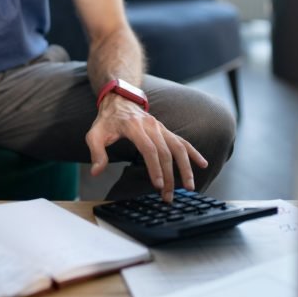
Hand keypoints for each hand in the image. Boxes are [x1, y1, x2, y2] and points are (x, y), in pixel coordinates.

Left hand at [85, 93, 207, 200]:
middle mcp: (151, 126)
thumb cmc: (107, 120)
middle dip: (168, 176)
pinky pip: (182, 141)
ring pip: (178, 147)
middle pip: (165, 152)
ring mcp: (160, 128)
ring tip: (189, 186)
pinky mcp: (166, 131)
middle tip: (168, 195)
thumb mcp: (95, 134)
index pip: (148, 148)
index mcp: (133, 127)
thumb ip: (96, 152)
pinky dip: (194, 152)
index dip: (154, 167)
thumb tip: (97, 171)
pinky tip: (202, 164)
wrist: (120, 100)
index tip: (157, 184)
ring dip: (185, 168)